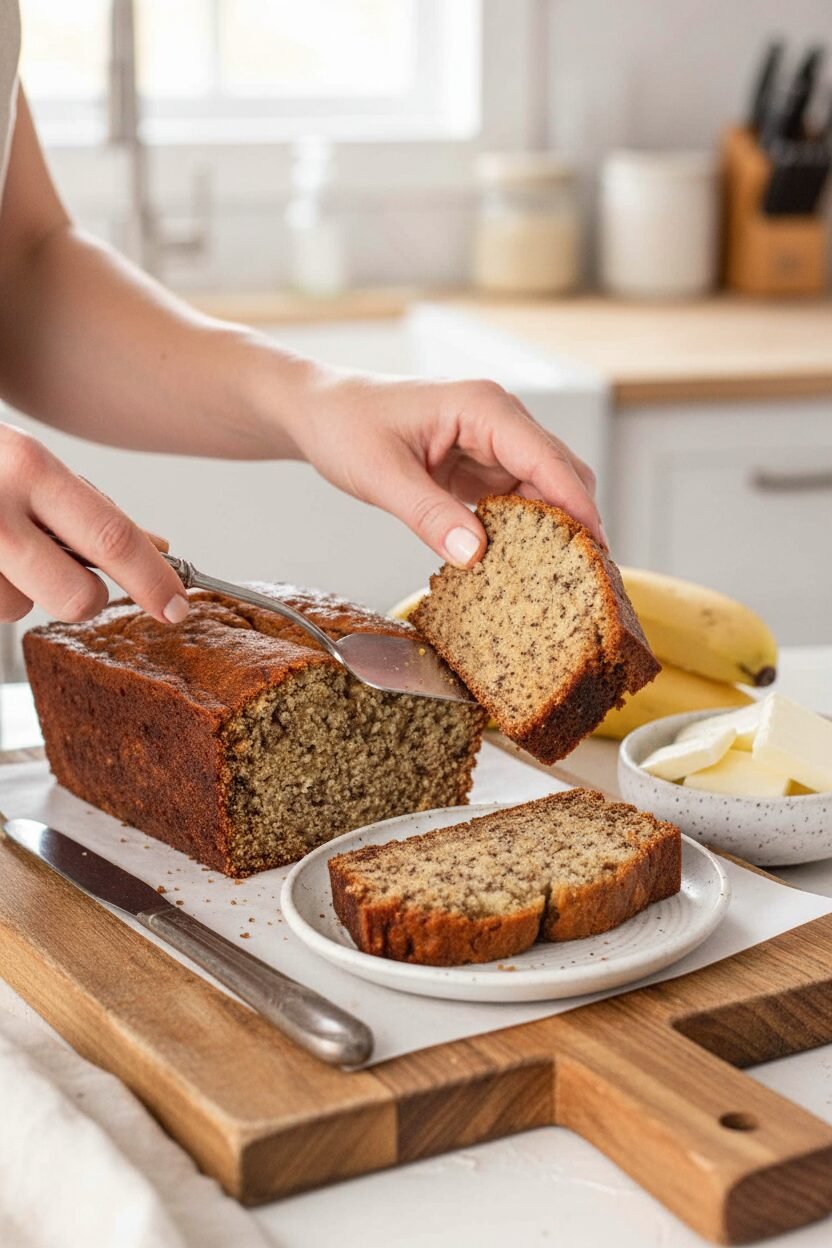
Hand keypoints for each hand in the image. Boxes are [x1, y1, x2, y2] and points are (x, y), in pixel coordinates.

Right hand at [0, 423, 188, 623]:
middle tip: (74, 575)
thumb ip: (90, 506)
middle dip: (87, 598)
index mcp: (28, 467)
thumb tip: (161, 549)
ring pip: (20, 609)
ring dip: (20, 588)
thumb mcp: (30, 463)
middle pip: (77, 598)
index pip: (113, 538)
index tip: (178, 607)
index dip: (154, 582)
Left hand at [291, 373, 604, 565]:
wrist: (320, 412)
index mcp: (482, 407)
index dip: (576, 505)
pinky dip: (522, 528)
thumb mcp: (383, 475)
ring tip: (559, 576)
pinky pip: (515, 498)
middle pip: (558, 471)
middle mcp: (497, 419)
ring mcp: (491, 441)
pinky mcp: (479, 464)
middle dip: (574, 520)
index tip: (597, 549)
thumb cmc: (345, 426)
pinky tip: (521, 561)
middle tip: (585, 576)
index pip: (546, 458)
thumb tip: (474, 555)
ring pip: (542, 487)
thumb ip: (429, 515)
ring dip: (550, 527)